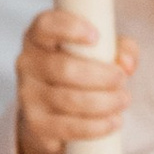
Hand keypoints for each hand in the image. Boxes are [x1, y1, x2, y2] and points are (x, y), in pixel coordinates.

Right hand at [15, 9, 134, 153]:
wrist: (52, 113)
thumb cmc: (81, 70)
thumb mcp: (101, 51)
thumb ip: (120, 48)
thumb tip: (127, 64)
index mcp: (40, 37)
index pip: (46, 26)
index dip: (69, 28)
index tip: (96, 37)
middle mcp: (27, 63)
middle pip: (64, 69)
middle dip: (100, 76)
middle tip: (122, 80)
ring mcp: (27, 95)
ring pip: (68, 100)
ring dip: (103, 102)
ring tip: (123, 100)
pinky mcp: (35, 124)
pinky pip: (68, 127)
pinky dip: (96, 126)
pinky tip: (113, 122)